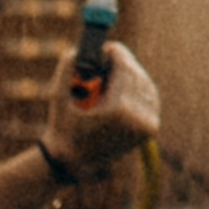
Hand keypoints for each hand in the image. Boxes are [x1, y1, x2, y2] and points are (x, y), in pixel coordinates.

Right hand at [41, 41, 159, 178]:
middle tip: (110, 54)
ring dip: (131, 73)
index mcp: (117, 111)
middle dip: (123, 62)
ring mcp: (146, 126)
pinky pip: (149, 99)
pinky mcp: (151, 130)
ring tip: (114, 69)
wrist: (75, 162)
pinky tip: (126, 82)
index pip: (125, 71)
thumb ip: (67, 67)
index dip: (118, 54)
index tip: (108, 46)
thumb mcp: (58, 96)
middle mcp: (137, 119)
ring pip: (145, 86)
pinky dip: (138, 88)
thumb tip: (80, 48)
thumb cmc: (63, 128)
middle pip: (136, 76)